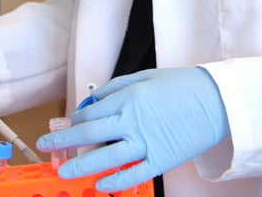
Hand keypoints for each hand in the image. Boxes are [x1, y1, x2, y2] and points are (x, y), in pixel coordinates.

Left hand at [36, 67, 230, 190]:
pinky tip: (101, 185)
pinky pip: (133, 174)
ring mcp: (146, 143)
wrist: (216, 101)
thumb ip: (117, 86)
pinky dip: (116, 181)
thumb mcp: (146, 76)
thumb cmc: (182, 86)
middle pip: (90, 133)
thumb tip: (93, 100)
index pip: (91, 112)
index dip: (74, 120)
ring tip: (63, 172)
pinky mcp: (161, 160)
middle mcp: (132, 121)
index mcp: (129, 97)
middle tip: (45, 145)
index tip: (66, 125)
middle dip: (64, 140)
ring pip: (105, 158)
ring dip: (81, 165)